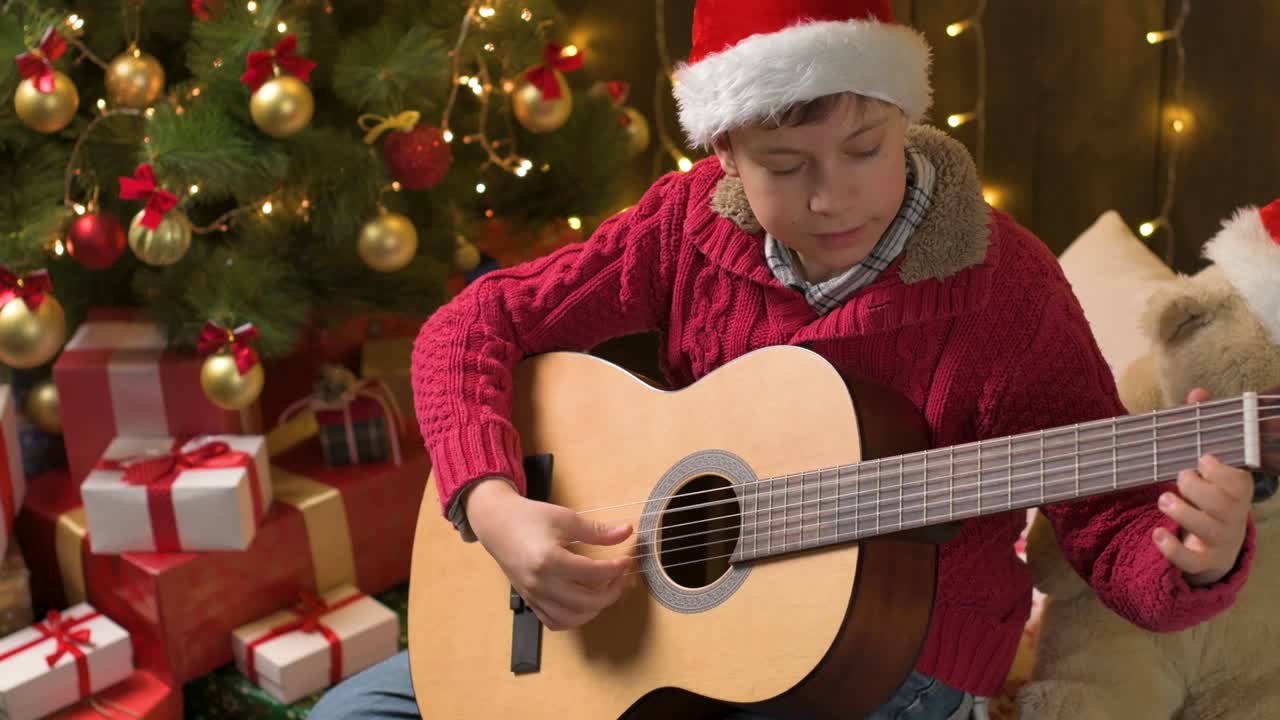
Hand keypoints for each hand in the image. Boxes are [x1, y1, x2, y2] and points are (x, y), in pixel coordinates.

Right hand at [465, 477, 632, 629]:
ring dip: (594, 610)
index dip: (616, 568)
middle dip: (611, 593)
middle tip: (619, 577)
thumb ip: (597, 530)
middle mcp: (541, 583)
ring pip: (571, 618)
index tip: (626, 560)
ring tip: (604, 591)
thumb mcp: (566, 518)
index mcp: (550, 560)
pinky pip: (554, 622)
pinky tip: (584, 604)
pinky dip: (574, 619)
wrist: (497, 524)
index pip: (593, 573)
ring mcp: (533, 596)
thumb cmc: (530, 517)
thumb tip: (626, 532)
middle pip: (586, 602)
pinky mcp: (529, 601)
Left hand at [1152, 388, 1253, 585]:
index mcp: (1237, 490)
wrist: (1216, 546)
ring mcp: (1220, 540)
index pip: (1238, 481)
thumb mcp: (1209, 466)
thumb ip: (1203, 429)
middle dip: (1197, 488)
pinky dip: (1172, 549)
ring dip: (1182, 512)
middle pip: (1221, 503)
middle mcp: (1233, 516)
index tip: (1201, 460)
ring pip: (1206, 528)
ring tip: (1164, 499)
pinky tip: (1156, 534)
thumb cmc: (1210, 495)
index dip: (1220, 471)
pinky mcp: (1204, 561)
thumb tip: (1198, 392)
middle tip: (1179, 478)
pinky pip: (1192, 560)